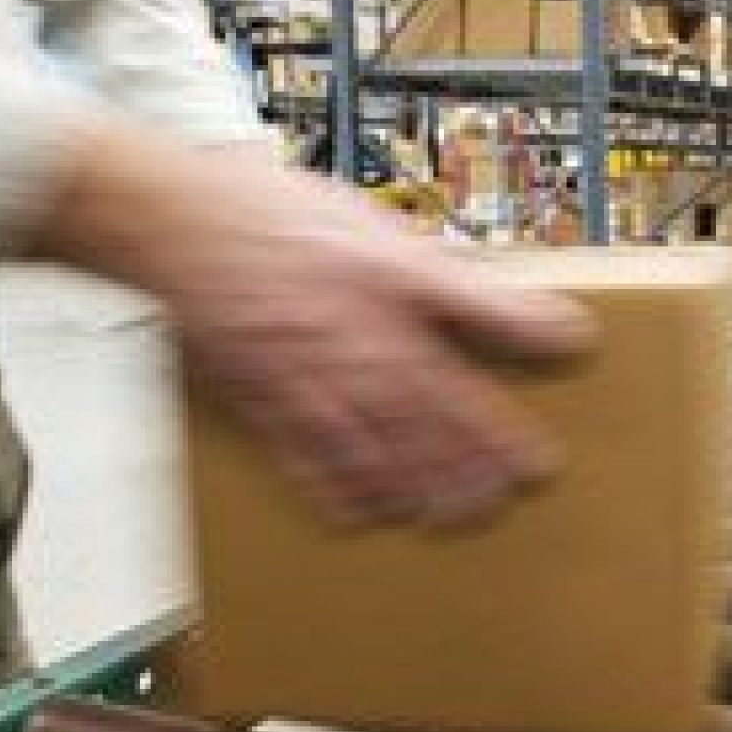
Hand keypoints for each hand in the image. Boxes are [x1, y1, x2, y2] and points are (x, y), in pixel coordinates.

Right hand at [44, 123, 591, 523]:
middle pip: (436, 419)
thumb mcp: (380, 230)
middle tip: (512, 493)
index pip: (477, 345)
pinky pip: (310, 466)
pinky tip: (366, 515)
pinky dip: (340, 495)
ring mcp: (313, 384)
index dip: (520, 383)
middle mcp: (362, 348)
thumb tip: (518, 301)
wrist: (177, 222)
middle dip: (477, 461)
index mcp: (395, 296)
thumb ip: (453, 277)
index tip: (554, 420)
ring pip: (382, 453)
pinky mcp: (267, 405)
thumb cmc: (276, 216)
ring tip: (454, 516)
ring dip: (423, 488)